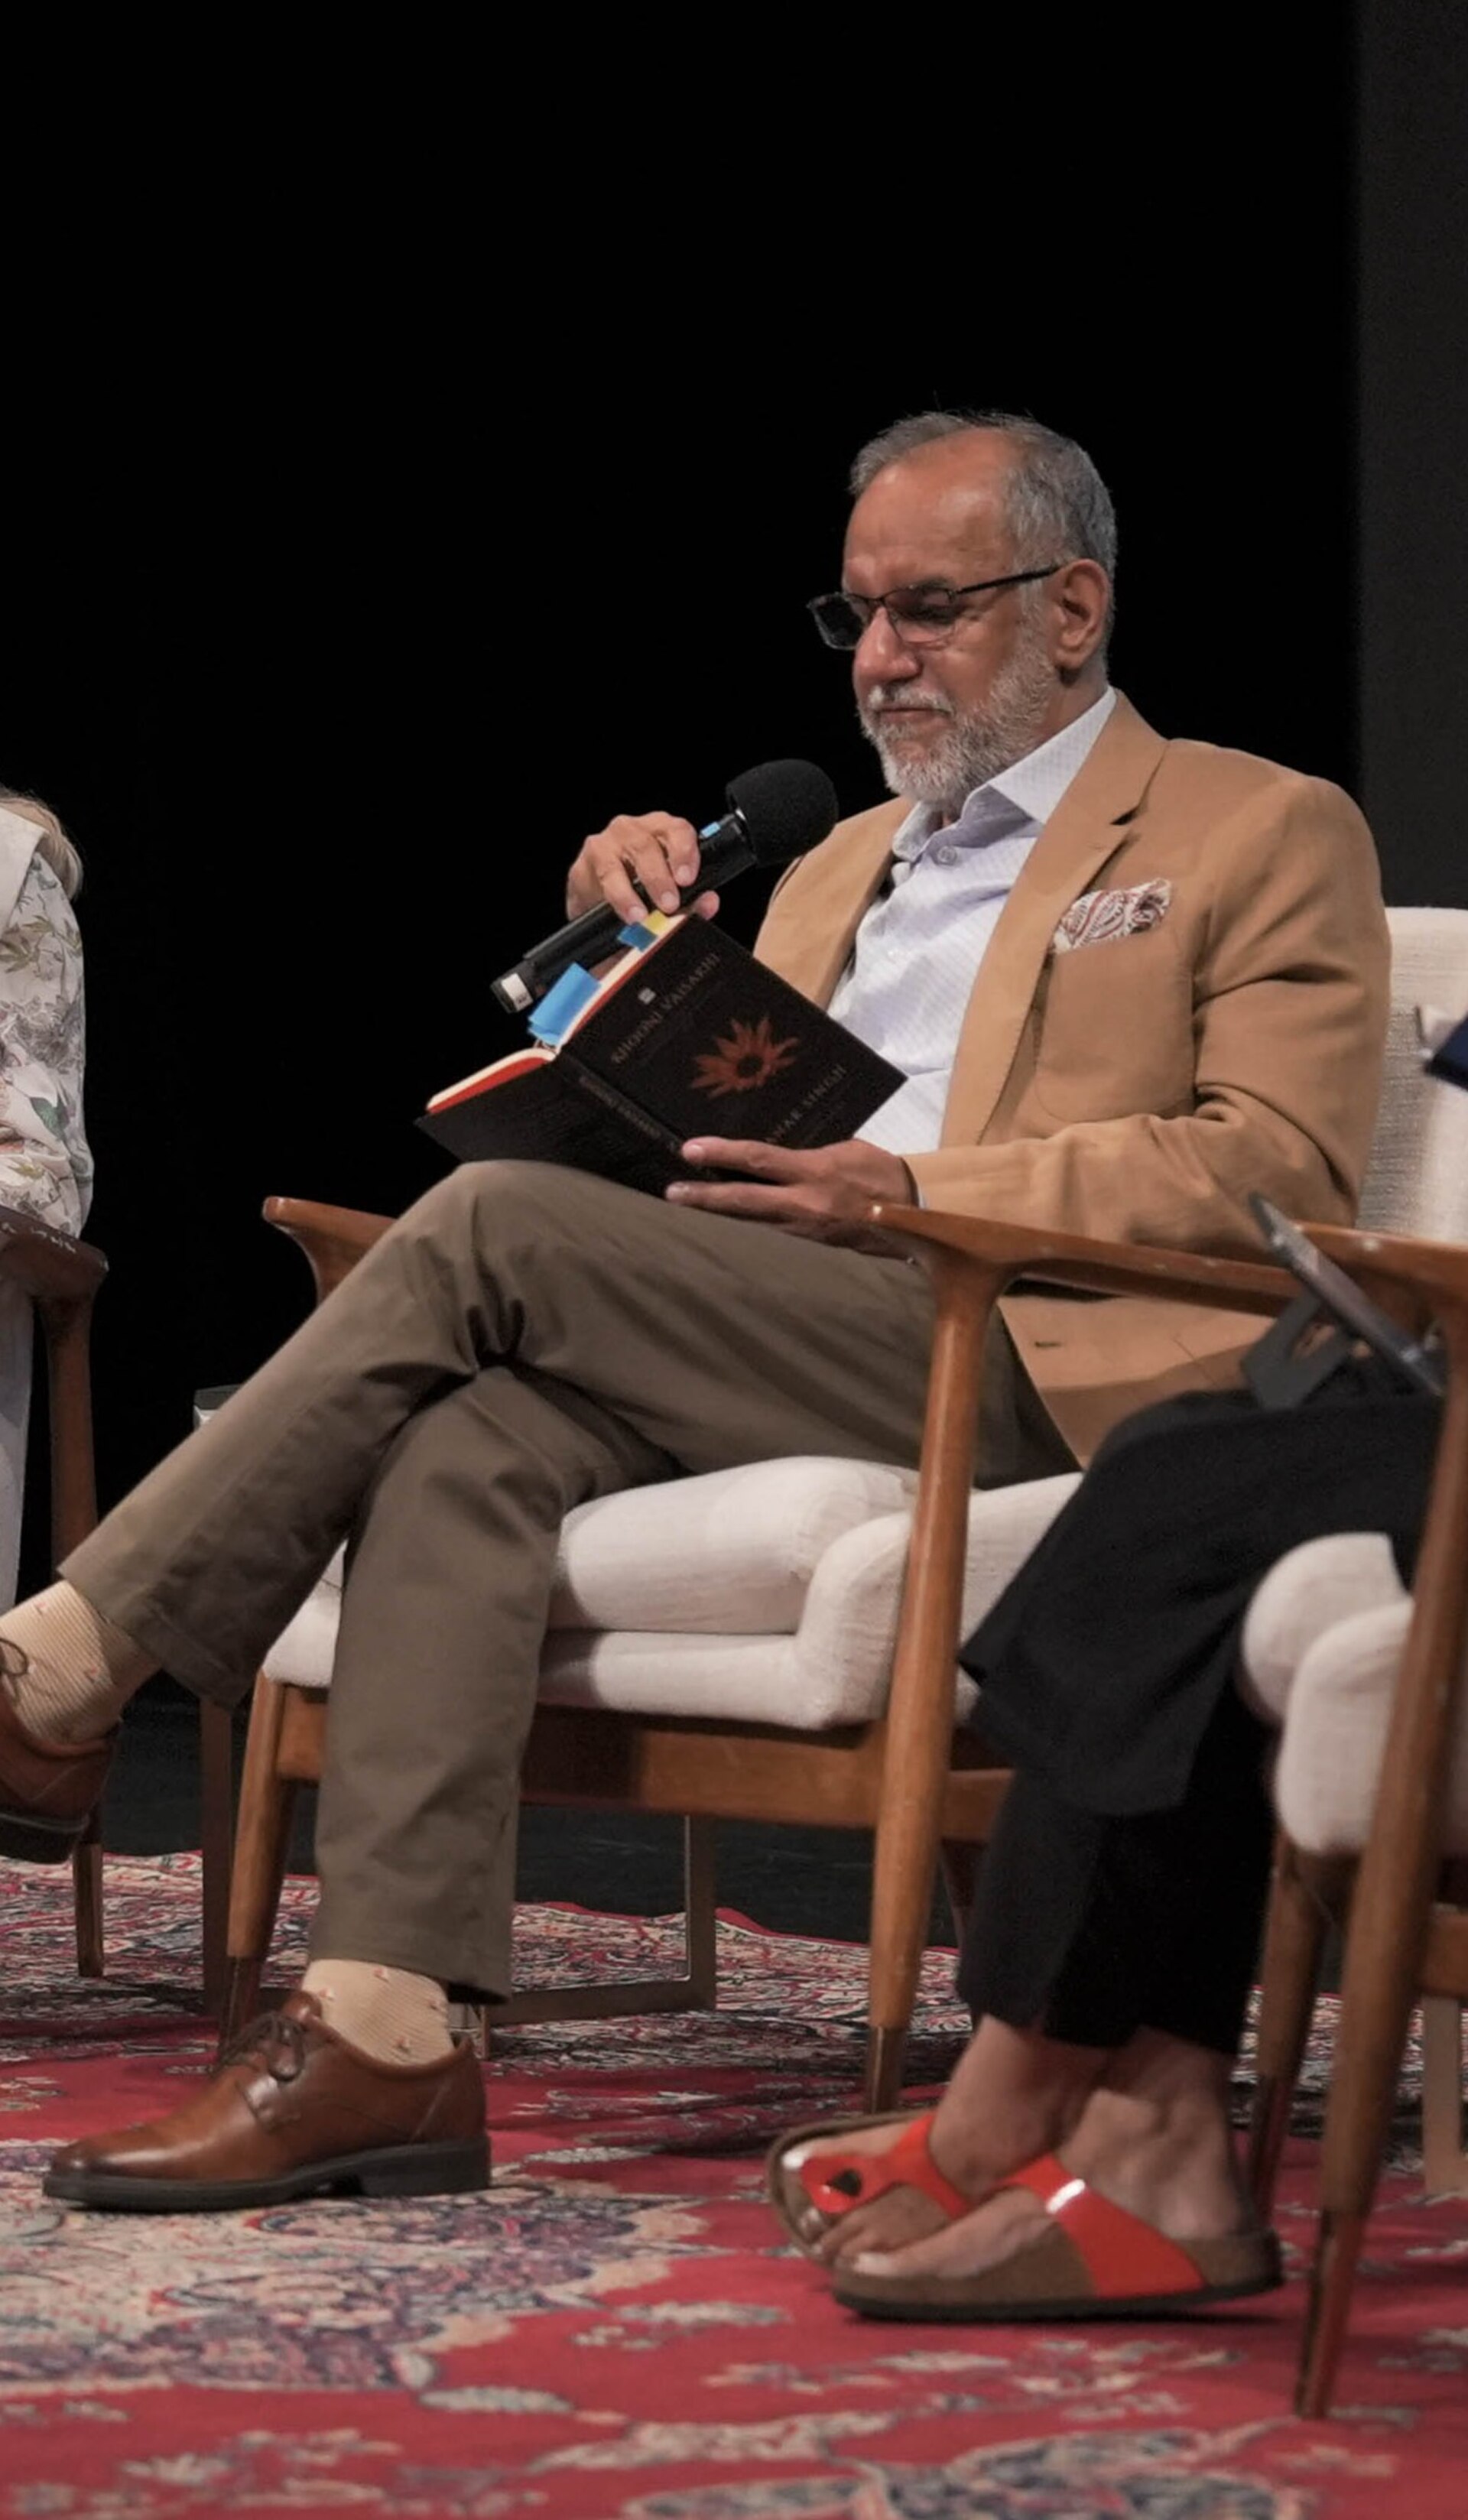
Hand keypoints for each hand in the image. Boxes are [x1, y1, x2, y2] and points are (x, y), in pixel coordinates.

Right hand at [565, 811, 718, 928]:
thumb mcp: (669, 902)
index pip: (677, 829)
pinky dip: (617, 898)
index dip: (684, 851)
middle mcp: (633, 831)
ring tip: (643, 916)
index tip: (687, 878)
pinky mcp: (583, 864)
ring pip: (618, 859)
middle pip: (647, 843)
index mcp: (661, 833)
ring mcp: (605, 844)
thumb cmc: (640, 899)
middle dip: (659, 877)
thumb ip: (692, 901)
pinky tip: (627, 912)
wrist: (598, 916)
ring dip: (633, 890)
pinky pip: (601, 877)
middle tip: (668, 904)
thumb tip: (709, 902)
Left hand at [665, 1137, 917, 1247]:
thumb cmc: (883, 1174)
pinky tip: (731, 1215)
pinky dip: (749, 1220)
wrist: (919, 1217)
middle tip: (671, 1193)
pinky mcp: (812, 1242)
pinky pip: (772, 1228)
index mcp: (815, 1174)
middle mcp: (805, 1205)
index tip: (689, 1150)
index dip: (722, 1155)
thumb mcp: (846, 1151)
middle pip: (744, 1202)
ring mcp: (806, 1229)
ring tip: (689, 1201)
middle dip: (704, 1198)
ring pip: (753, 1220)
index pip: (759, 1161)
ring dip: (721, 1211)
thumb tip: (779, 1162)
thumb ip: (809, 1158)